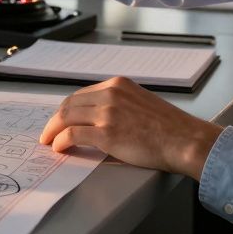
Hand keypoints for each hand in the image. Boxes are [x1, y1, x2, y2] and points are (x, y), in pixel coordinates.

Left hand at [39, 76, 221, 179]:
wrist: (184, 140)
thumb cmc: (169, 128)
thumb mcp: (140, 103)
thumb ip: (120, 105)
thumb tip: (99, 119)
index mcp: (118, 85)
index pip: (81, 94)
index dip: (67, 109)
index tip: (60, 119)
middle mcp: (110, 94)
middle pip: (69, 104)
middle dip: (55, 120)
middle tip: (48, 132)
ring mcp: (107, 112)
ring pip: (67, 118)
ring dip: (53, 131)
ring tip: (49, 141)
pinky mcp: (106, 133)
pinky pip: (72, 135)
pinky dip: (61, 141)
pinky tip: (59, 148)